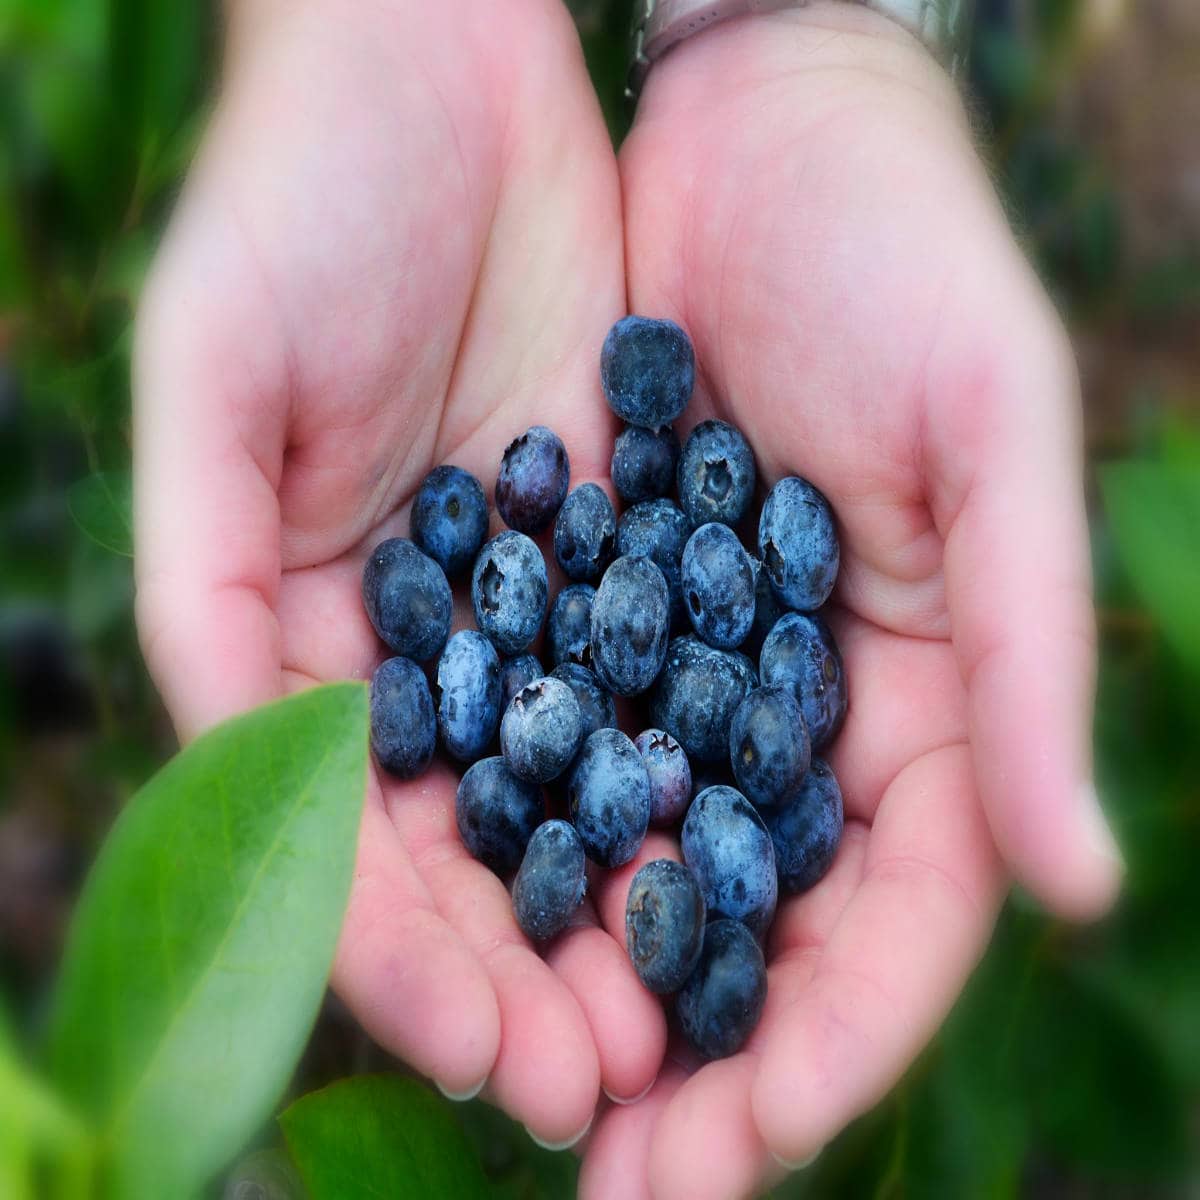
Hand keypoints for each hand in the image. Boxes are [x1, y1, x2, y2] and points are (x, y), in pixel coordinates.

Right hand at [134, 0, 665, 1146]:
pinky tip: (730, 859)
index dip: (401, 951)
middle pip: (468, 837)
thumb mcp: (213, 382)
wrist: (439, 67)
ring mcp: (530, 593)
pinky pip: (665, 672)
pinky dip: (689, 770)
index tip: (481, 1055)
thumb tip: (240, 770)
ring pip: (573, 781)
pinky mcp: (630, 529)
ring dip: (614, 903)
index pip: (347, 828)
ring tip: (673, 1022)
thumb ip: (202, 584)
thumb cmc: (302, 198)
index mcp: (307, 626)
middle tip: (595, 1084)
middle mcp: (423, 634)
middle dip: (521, 966)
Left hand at [579, 7, 1121, 1196]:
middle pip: (749, 926)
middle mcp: (794, 711)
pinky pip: (539, 746)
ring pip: (636, 865)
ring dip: (583, 982)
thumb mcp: (991, 439)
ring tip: (522, 1093)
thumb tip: (1085, 880)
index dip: (828, 1037)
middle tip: (620, 1183)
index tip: (746, 1140)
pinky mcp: (579, 602)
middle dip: (691, 1060)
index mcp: (920, 699)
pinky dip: (507, 839)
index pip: (890, 919)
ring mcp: (681, 668)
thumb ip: (1025, 659)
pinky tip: (458, 918)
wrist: (759, 131)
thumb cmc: (907, 258)